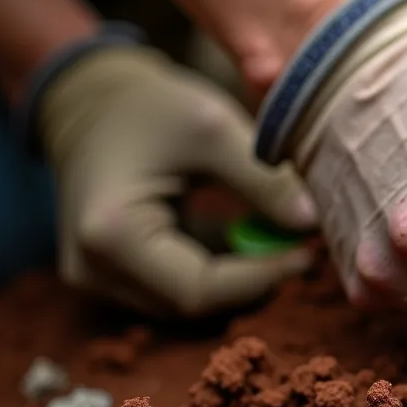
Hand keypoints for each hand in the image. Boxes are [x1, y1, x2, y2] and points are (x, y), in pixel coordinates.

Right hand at [40, 47, 317, 315]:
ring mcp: (99, 279)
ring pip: (189, 302)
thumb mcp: (213, 129)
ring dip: (241, 279)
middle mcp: (94, 271)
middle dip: (256, 280)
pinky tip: (250, 237)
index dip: (262, 278)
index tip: (310, 253)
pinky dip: (220, 271)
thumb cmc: (149, 107)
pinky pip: (177, 288)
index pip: (199, 290)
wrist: (92, 102)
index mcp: (111, 235)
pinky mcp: (114, 277)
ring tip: (281, 238)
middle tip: (305, 247)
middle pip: (194, 304)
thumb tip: (314, 225)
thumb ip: (265, 181)